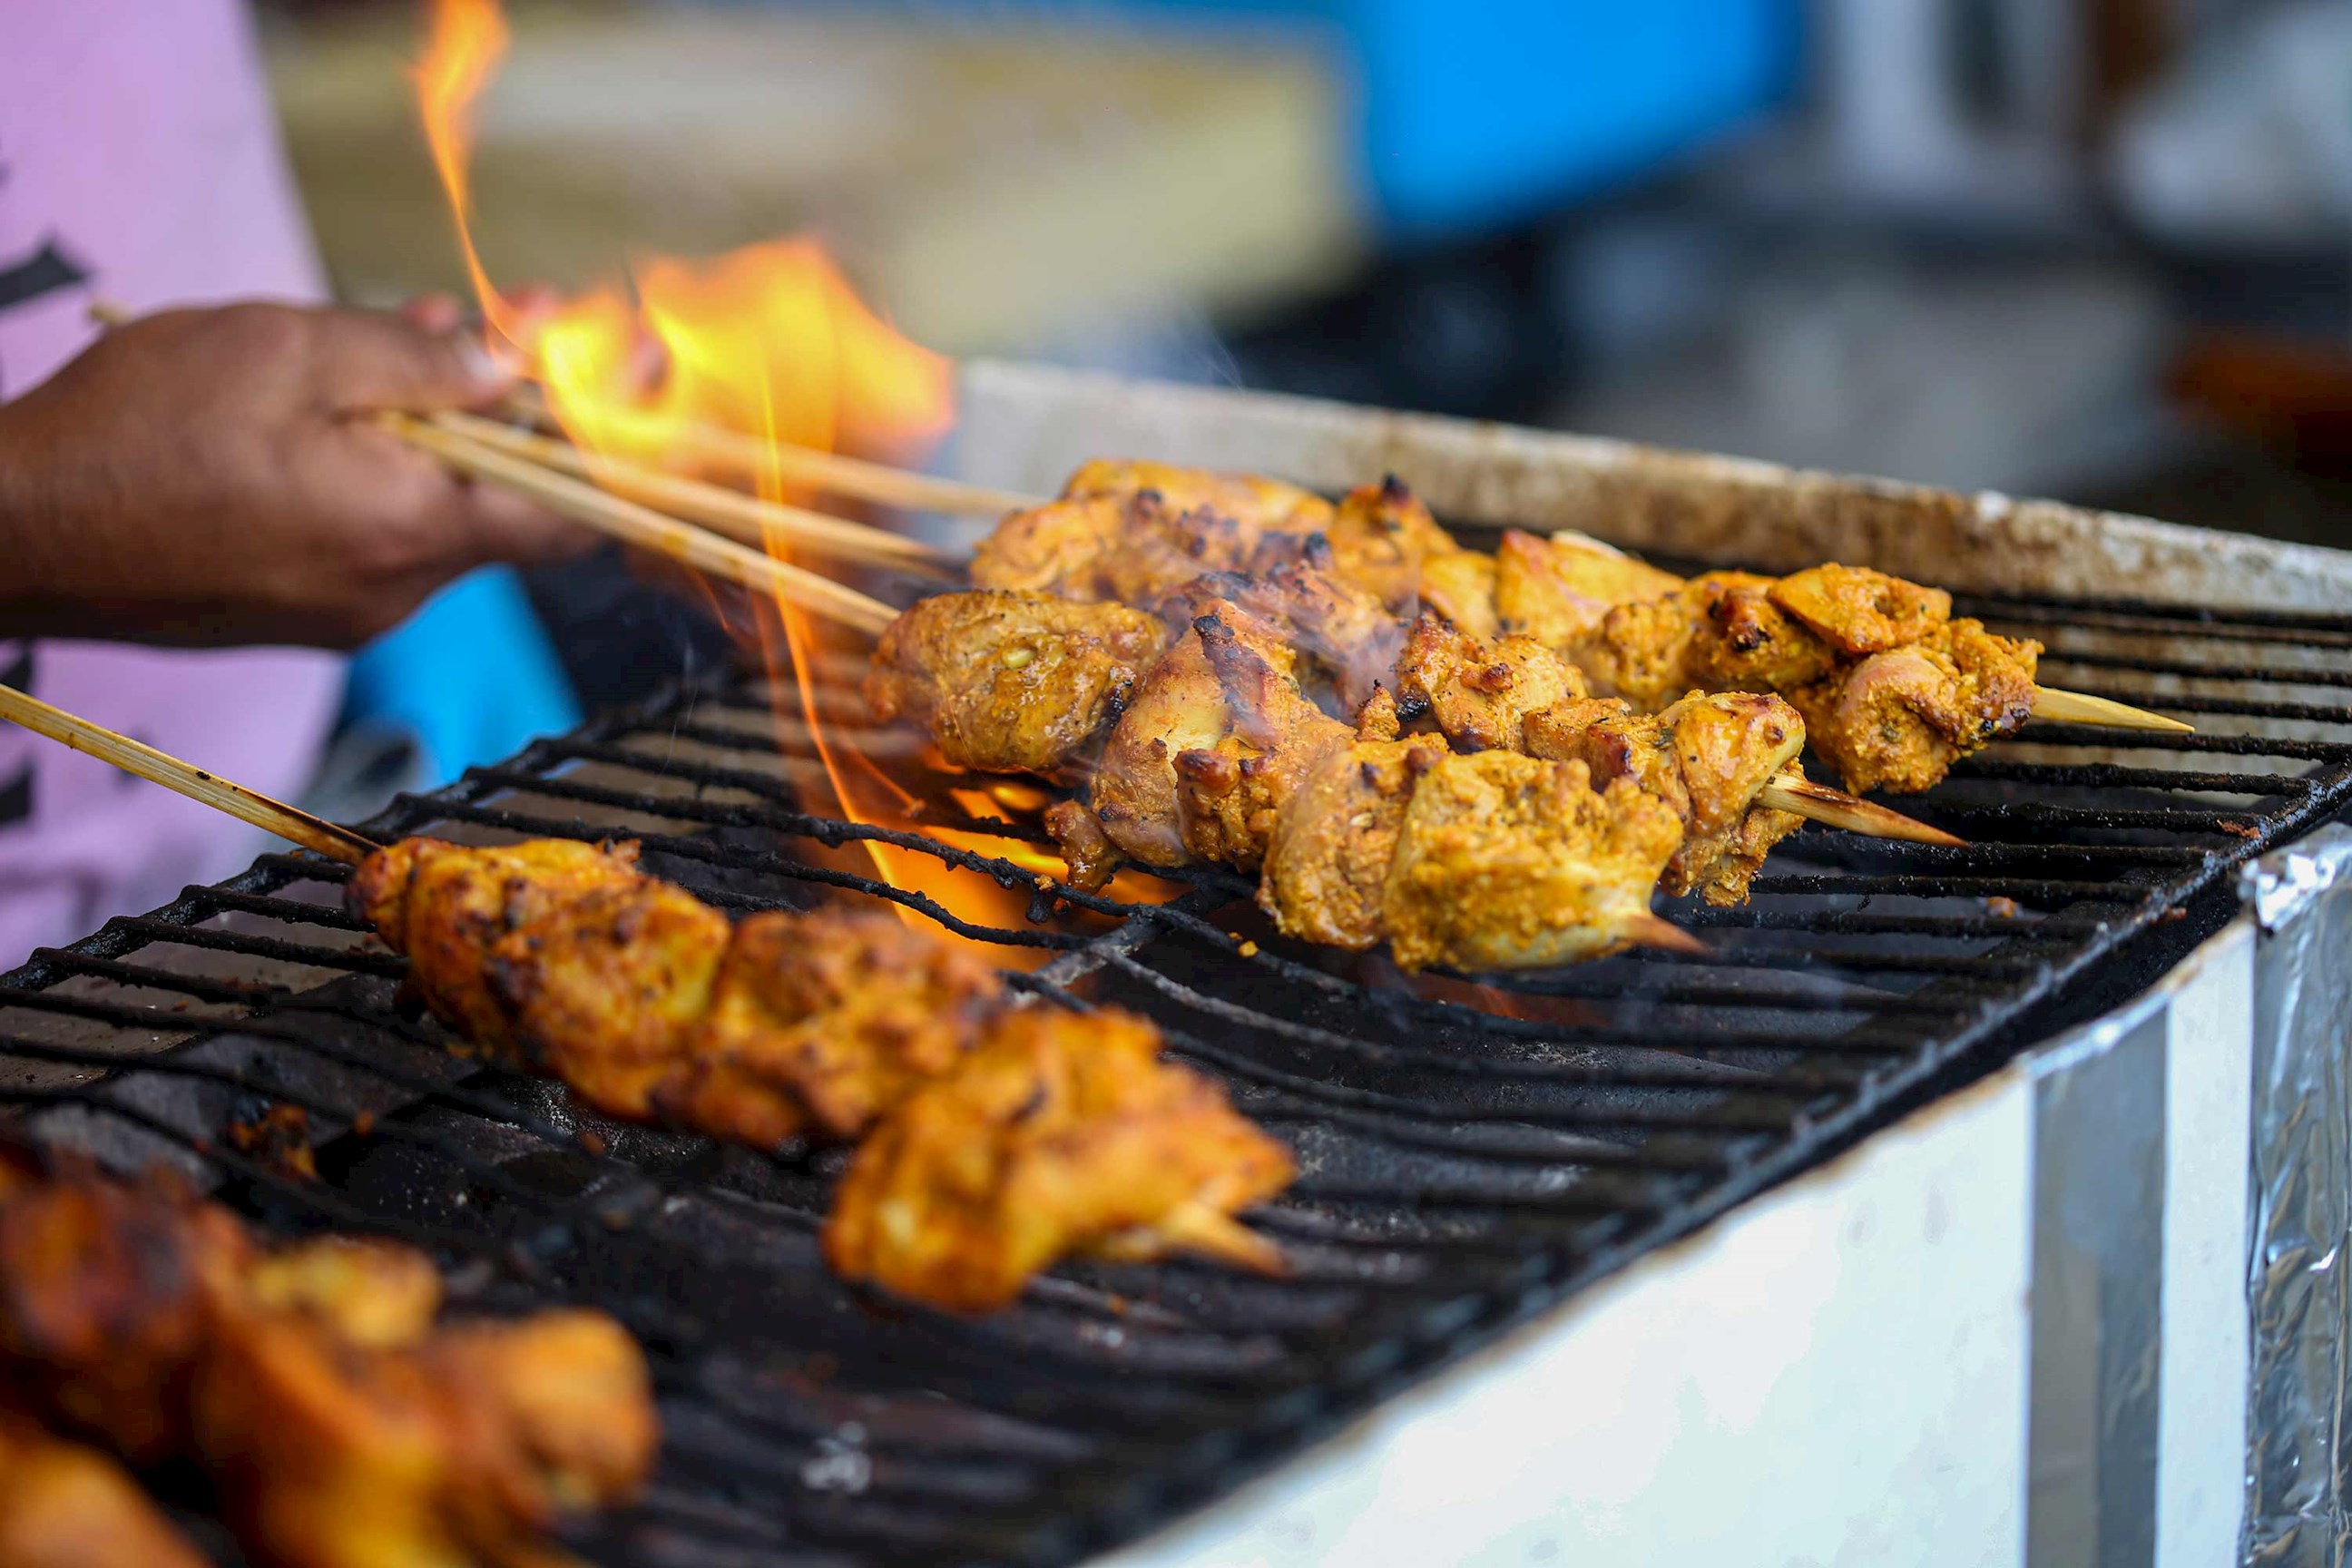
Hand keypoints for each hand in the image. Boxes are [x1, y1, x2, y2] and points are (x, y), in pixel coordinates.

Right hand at [0, 302, 592, 647]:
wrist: (14, 530)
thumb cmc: (138, 433)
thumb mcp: (287, 353)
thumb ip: (416, 362)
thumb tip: (511, 367)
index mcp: (411, 529)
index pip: (574, 517)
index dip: (611, 446)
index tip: (632, 385)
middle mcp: (398, 589)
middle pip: (501, 504)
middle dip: (504, 411)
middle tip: (489, 324)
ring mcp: (350, 610)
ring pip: (432, 512)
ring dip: (433, 432)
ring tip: (397, 340)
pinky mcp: (303, 612)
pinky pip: (374, 533)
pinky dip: (380, 470)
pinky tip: (333, 409)